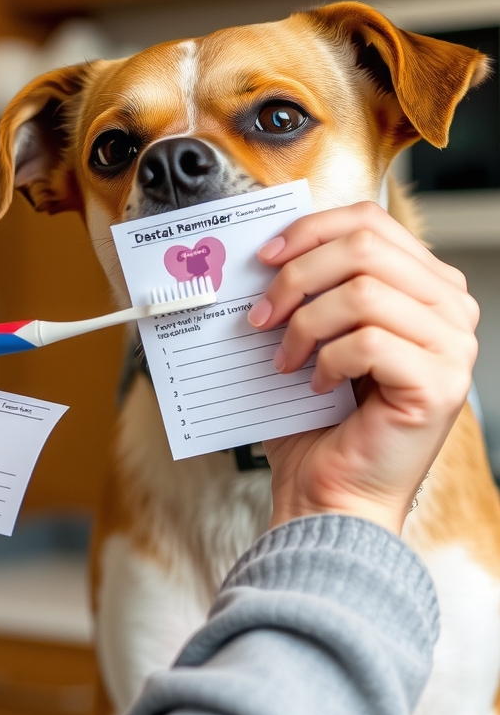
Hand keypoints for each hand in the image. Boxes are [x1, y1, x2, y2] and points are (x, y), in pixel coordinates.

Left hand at [249, 202, 478, 534]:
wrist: (330, 493)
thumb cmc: (319, 419)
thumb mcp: (315, 333)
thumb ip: (310, 284)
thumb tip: (267, 244)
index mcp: (426, 285)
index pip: (372, 220)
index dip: (311, 229)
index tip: (265, 257)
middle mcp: (451, 308)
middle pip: (364, 248)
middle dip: (296, 276)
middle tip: (260, 316)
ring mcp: (454, 347)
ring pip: (363, 292)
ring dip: (305, 325)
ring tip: (283, 359)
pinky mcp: (440, 384)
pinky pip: (368, 342)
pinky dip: (327, 361)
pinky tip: (315, 386)